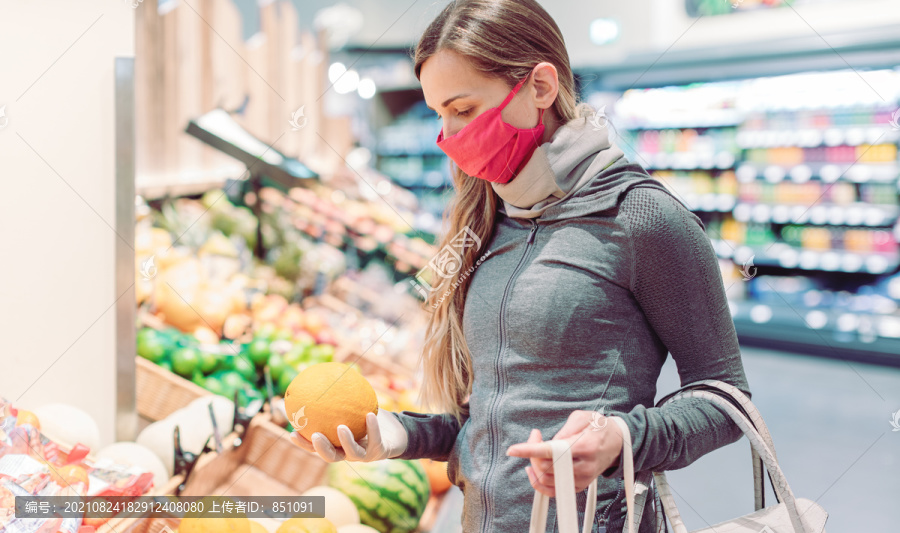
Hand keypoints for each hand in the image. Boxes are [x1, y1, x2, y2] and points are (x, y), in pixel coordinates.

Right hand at [289, 409, 408, 462]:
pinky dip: (372, 428)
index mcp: (337, 445)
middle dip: (321, 448)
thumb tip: (322, 376)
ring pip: (352, 453)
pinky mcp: (379, 452)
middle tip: (314, 435)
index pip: (316, 447)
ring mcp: (363, 455)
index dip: (303, 443)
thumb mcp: (353, 407)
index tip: (292, 432)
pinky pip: (375, 439)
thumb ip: (338, 398)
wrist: (394, 433)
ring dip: (346, 441)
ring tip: (341, 427)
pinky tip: (369, 415)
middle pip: (330, 456)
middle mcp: (347, 453)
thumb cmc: (367, 418)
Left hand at [506, 411, 622, 496]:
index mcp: (584, 446)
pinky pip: (553, 491)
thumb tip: (548, 443)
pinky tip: (533, 468)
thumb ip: (565, 429)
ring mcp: (582, 479)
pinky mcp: (579, 486)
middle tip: (534, 436)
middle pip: (546, 467)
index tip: (513, 450)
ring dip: (534, 465)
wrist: (617, 442)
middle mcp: (583, 466)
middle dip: (531, 452)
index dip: (530, 450)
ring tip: (536, 448)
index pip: (552, 451)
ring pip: (547, 480)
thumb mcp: (583, 417)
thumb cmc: (598, 427)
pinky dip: (538, 482)